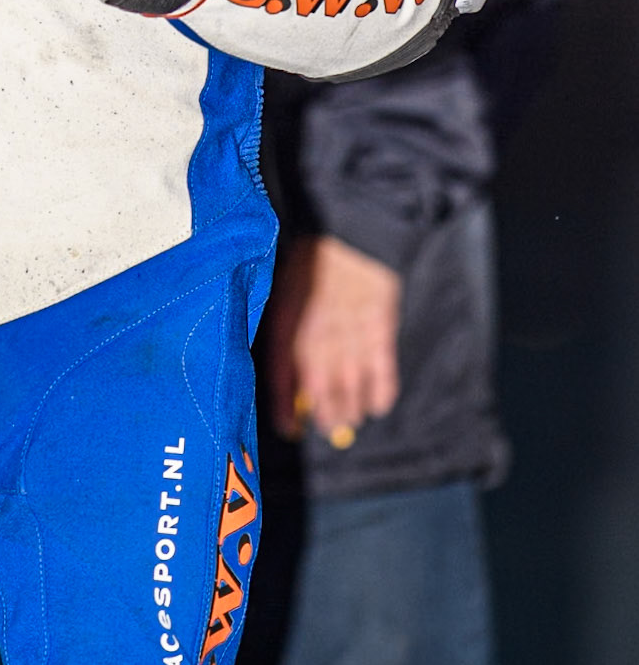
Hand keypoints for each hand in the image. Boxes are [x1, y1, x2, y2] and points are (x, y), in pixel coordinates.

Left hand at [266, 235, 401, 444]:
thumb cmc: (311, 258)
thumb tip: (284, 358)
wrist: (349, 234)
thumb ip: (283, 326)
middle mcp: (318, 345)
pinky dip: (380, 397)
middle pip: (321, 399)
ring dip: (351, 413)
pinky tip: (376, 404)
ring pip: (352, 396)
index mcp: (288, 332)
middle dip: (325, 418)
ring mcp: (350, 344)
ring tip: (350, 419)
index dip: (284, 412)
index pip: (282, 385)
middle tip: (328, 425)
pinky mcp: (380, 337)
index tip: (289, 429)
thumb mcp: (284, 290)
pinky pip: (382, 379)